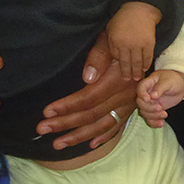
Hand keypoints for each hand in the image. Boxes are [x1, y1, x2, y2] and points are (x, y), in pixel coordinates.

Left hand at [38, 33, 137, 149]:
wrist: (140, 40)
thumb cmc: (120, 38)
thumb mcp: (109, 41)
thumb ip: (99, 57)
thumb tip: (87, 78)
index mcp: (117, 79)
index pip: (89, 98)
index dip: (67, 106)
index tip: (47, 112)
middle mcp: (125, 95)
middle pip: (92, 115)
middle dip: (65, 123)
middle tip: (42, 129)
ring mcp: (129, 103)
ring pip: (103, 125)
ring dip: (79, 136)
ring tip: (58, 143)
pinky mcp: (131, 106)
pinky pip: (117, 125)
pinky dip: (104, 136)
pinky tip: (90, 144)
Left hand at [106, 2, 160, 79]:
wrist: (139, 9)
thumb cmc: (122, 21)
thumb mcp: (110, 31)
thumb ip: (108, 46)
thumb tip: (102, 67)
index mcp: (114, 40)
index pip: (117, 58)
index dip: (120, 65)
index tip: (121, 72)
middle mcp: (126, 43)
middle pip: (127, 63)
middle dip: (127, 73)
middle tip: (128, 79)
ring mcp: (138, 43)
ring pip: (137, 62)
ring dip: (138, 71)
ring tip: (137, 78)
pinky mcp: (149, 43)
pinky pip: (147, 57)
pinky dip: (146, 63)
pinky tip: (145, 68)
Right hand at [137, 70, 183, 126]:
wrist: (180, 86)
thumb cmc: (174, 79)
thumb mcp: (168, 81)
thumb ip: (160, 87)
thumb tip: (152, 96)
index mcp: (148, 83)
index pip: (140, 88)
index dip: (142, 95)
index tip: (149, 99)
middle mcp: (147, 94)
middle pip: (140, 103)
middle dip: (149, 108)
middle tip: (160, 108)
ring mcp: (150, 103)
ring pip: (144, 112)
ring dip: (153, 116)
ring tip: (164, 115)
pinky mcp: (154, 110)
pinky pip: (150, 118)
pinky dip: (154, 123)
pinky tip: (161, 123)